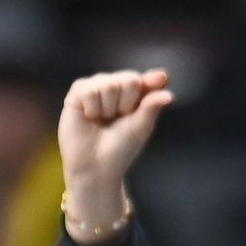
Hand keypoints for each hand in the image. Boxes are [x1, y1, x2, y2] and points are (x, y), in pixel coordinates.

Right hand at [58, 69, 173, 241]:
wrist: (95, 166)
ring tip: (101, 120)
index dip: (153, 79)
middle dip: (127, 103)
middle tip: (118, 119)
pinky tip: (89, 117)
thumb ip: (151, 108)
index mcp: (134, 96)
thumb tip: (168, 95)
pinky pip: (89, 89)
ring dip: (108, 107)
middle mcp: (115, 87)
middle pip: (129, 79)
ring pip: (108, 83)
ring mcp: (96, 88)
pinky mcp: (77, 93)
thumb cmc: (119, 150)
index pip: (145, 81)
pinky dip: (92, 107)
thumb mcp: (140, 129)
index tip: (161, 79)